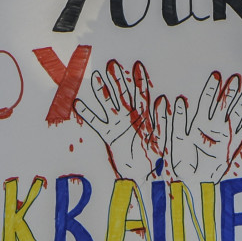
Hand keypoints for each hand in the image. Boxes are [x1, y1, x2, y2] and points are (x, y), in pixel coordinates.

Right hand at [76, 59, 162, 180]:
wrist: (145, 176)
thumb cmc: (156, 158)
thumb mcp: (162, 138)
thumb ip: (161, 120)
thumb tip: (163, 100)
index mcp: (144, 116)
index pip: (141, 94)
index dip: (139, 80)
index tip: (137, 65)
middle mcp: (129, 117)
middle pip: (122, 94)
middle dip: (117, 79)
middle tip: (112, 64)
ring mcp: (117, 125)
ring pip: (108, 104)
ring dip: (102, 91)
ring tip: (96, 77)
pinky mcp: (109, 136)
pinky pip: (96, 122)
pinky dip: (87, 114)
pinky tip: (78, 104)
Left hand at [166, 71, 241, 181]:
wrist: (192, 184)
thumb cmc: (181, 163)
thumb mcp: (175, 141)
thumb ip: (177, 121)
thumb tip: (178, 101)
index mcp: (198, 123)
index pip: (206, 102)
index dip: (211, 89)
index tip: (216, 75)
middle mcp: (212, 127)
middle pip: (224, 106)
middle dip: (230, 92)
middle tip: (236, 78)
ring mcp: (224, 137)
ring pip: (235, 116)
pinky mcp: (232, 149)